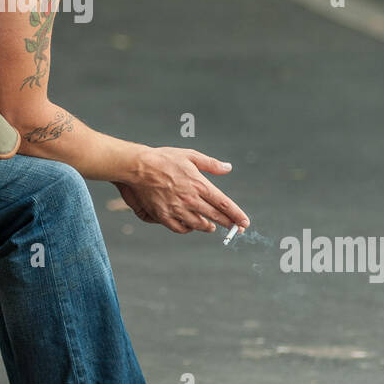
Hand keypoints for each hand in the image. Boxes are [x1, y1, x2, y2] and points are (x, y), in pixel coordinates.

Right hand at [115, 148, 249, 235]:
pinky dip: (188, 229)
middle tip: (236, 229)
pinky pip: (180, 228)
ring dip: (208, 226)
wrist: (137, 167)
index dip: (236, 215)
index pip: (224, 204)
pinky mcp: (163, 215)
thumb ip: (210, 164)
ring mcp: (177, 209)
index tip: (245, 223)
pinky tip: (191, 226)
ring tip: (212, 227)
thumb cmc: (164, 158)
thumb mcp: (190, 155)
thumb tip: (228, 168)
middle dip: (228, 224)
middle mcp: (190, 199)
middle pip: (215, 216)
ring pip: (199, 225)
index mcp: (199, 184)